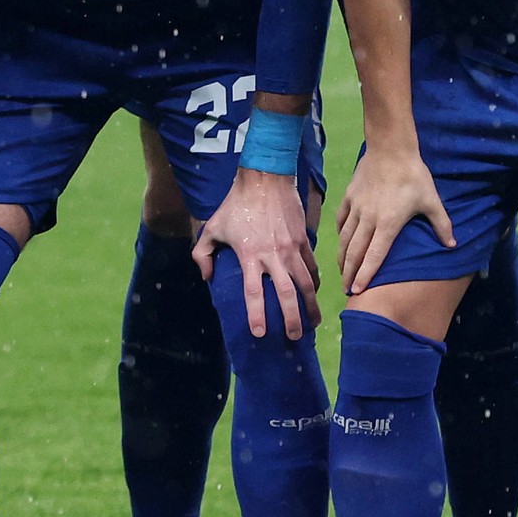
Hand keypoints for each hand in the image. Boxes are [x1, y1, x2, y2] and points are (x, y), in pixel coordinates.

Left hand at [196, 163, 317, 340]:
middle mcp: (274, 255)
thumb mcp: (212, 227)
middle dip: (292, 319)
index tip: (260, 333)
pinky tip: (315, 294)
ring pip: (306, 283)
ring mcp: (292, 248)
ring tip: (313, 323)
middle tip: (294, 338)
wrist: (265, 179)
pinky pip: (312, 267)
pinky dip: (315, 283)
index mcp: (250, 255)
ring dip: (311, 305)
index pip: (254, 292)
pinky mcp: (303, 240)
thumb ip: (202, 254)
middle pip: (287, 294)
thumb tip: (206, 277)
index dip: (257, 315)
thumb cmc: (236, 204)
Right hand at [335, 141, 447, 295]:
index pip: (375, 255)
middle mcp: (368, 220)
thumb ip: (442, 224)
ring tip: (341, 272)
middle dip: (349, 273)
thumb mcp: (431, 200)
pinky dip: (340, 233)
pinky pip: (341, 219)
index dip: (365, 275)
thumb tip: (453, 245)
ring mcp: (356, 208)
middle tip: (346, 289)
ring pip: (345, 238)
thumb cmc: (413, 176)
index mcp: (388, 224)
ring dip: (342, 257)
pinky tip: (340, 241)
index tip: (358, 291)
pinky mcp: (349, 197)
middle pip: (355, 252)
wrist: (391, 148)